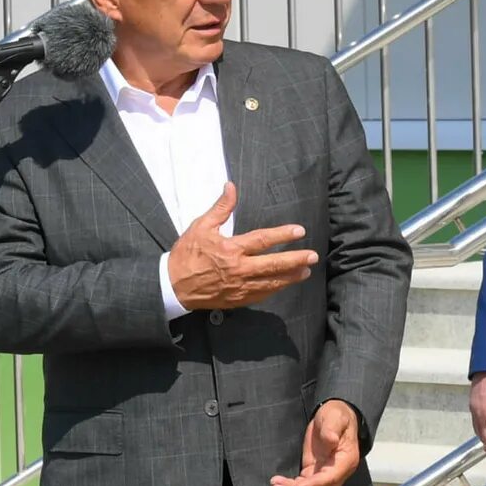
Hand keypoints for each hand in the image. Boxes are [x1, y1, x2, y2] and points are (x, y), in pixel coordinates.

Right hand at [164, 183, 313, 310]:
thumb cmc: (186, 254)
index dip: (283, 235)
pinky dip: (275, 289)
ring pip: (271, 283)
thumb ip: (221, 208)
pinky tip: (284, 284)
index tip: (299, 231)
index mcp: (231, 249)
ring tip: (305, 272)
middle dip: (295, 260)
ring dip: (290, 277)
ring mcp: (239, 287)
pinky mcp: (237, 300)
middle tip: (313, 256)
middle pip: (273, 265)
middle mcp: (238, 269)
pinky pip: (261, 295)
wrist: (172, 286)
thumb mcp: (201, 226)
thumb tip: (231, 186)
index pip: (263, 240)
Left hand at [271, 399, 364, 485]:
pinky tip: (277, 483)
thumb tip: (330, 439)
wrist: (334, 416)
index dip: (315, 485)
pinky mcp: (314, 473)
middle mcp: (337, 472)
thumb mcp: (335, 417)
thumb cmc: (337, 416)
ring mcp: (325, 475)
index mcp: (345, 460)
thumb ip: (332, 428)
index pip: (331, 478)